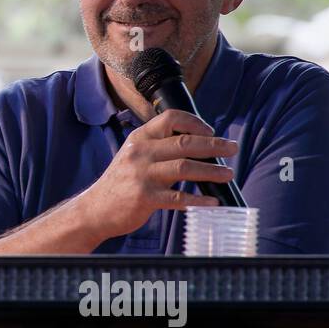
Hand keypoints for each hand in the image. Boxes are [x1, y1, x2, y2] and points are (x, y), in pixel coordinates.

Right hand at [78, 108, 237, 241]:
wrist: (96, 208)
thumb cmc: (121, 182)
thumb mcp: (133, 155)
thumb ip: (158, 148)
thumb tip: (196, 145)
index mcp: (139, 138)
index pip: (170, 118)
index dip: (195, 122)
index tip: (210, 131)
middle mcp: (140, 152)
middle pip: (184, 142)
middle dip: (213, 145)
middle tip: (232, 148)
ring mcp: (142, 175)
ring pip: (185, 168)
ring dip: (211, 171)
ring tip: (228, 174)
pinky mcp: (145, 198)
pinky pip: (178, 198)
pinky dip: (198, 200)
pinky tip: (212, 202)